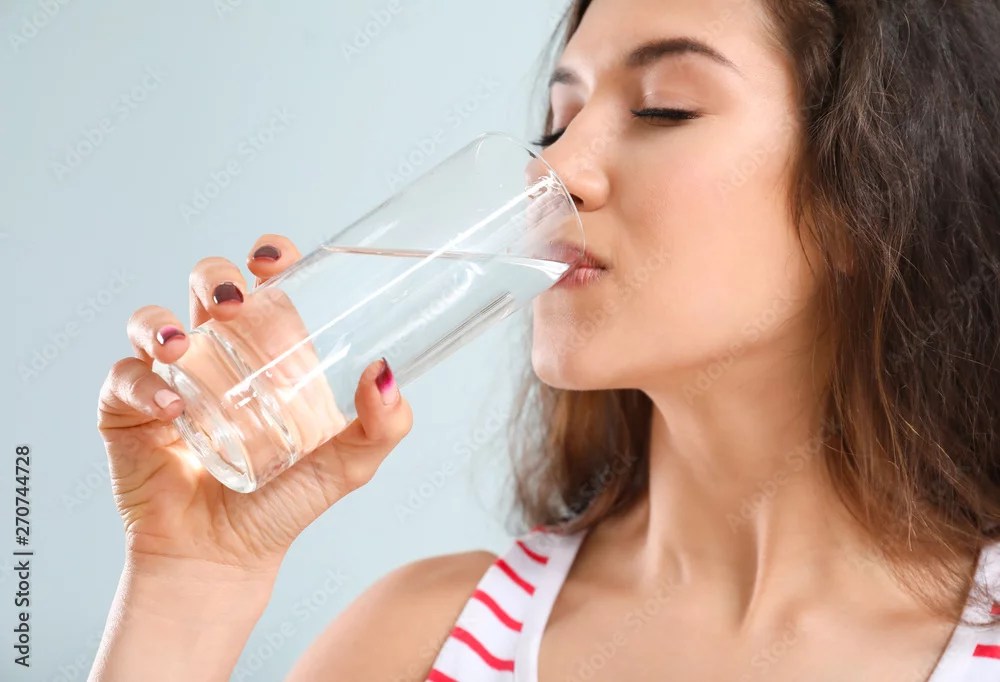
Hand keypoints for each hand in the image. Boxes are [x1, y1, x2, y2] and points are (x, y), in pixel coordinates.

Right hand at [97, 234, 412, 576]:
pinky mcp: (127, 411)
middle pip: (205, 287)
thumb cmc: (286, 502)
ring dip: (160, 324)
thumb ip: (382, 424)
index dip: (268, 259)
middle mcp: (218, 354)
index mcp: (268, 352)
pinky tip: (169, 410)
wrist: (227, 558)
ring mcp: (169, 379)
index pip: (265, 286)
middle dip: (214, 279)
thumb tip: (387, 373)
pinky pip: (124, 381)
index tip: (274, 260)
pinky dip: (142, 387)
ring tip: (179, 350)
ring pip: (151, 322)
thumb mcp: (348, 462)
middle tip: (230, 304)